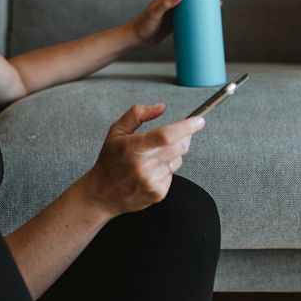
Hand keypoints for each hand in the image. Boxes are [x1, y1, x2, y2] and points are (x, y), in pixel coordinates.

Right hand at [81, 103, 205, 217]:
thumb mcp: (116, 131)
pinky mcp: (158, 193)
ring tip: (151, 158)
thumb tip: (161, 107)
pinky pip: (173, 175)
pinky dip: (166, 170)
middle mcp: (143, 166)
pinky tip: (150, 172)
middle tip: (176, 134)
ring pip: (178, 160)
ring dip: (171, 155)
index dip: (186, 127)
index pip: (166, 135)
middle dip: (184, 137)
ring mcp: (152, 181)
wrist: (101, 193)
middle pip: (179, 147)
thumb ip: (137, 114)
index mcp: (133, 148)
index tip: (198, 120)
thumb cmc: (110, 160)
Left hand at [128, 0, 222, 49]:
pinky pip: (190, 17)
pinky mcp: (176, 23)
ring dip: (203, 5)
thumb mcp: (155, 13)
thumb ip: (165, 3)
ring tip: (217, 8)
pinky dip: (199, 17)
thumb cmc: (142, 25)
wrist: (136, 40)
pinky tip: (207, 21)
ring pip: (192, 5)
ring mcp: (175, 12)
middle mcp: (172, 1)